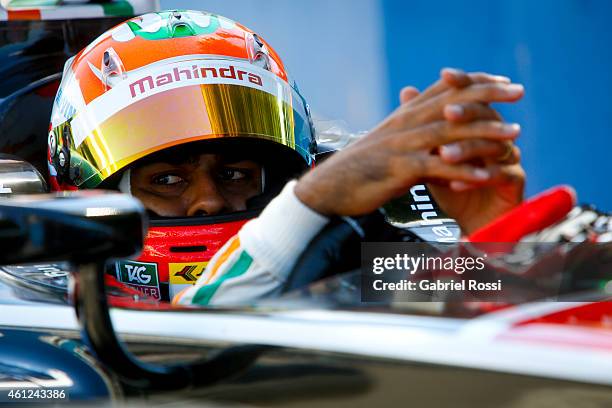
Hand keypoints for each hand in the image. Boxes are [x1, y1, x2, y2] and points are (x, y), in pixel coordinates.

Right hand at [295, 69, 522, 219]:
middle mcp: (404, 124)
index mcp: (403, 116)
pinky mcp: (399, 170)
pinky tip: (486, 176)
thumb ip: (412, 134)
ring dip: (484, 132)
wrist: (328, 188)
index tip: (501, 79)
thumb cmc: (360, 169)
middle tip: (518, 91)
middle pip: (451, 103)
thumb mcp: (387, 144)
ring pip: (449, 133)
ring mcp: (401, 146)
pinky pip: (436, 168)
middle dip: (487, 94)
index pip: (443, 89)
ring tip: (514, 135)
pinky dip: (463, 172)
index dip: (473, 81)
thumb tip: (436, 134)